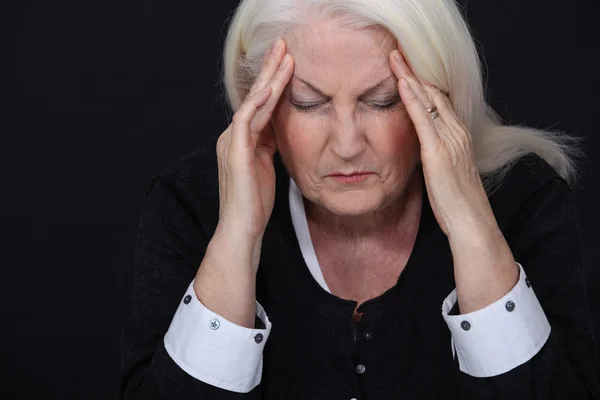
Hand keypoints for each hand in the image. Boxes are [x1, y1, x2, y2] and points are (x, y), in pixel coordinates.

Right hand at [216, 38, 293, 241]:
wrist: (242, 228)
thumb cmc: (256, 201)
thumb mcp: (267, 165)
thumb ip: (269, 144)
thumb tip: (280, 127)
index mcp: (242, 139)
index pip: (259, 103)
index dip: (273, 81)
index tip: (288, 61)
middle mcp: (234, 136)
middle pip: (254, 96)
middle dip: (269, 69)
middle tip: (283, 45)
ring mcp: (232, 142)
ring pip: (252, 103)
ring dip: (269, 79)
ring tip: (284, 57)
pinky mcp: (234, 152)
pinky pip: (246, 120)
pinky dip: (259, 103)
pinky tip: (272, 87)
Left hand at [389, 48, 517, 312]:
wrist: (471, 224)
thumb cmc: (456, 204)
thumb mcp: (444, 175)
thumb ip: (434, 158)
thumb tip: (421, 154)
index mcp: (457, 138)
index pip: (438, 103)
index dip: (421, 85)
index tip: (405, 70)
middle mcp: (456, 134)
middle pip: (433, 95)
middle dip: (414, 73)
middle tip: (397, 56)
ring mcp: (449, 141)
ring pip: (429, 100)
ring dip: (410, 78)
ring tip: (395, 60)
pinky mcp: (439, 152)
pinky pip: (423, 118)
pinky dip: (412, 99)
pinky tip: (402, 84)